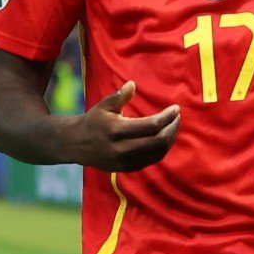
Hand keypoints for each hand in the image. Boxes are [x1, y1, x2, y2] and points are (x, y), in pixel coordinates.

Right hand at [65, 81, 180, 171]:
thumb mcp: (103, 106)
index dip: (167, 117)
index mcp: (116, 130)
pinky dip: (162, 149)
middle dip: (172, 127)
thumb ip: (119, 96)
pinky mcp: (127, 168)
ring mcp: (125, 161)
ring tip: (173, 126)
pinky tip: (165, 138)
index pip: (151, 126)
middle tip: (177, 117)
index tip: (175, 108)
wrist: (76, 145)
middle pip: (158, 141)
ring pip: (158, 152)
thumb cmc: (93, 121)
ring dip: (170, 138)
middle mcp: (122, 149)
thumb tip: (133, 84)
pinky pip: (152, 160)